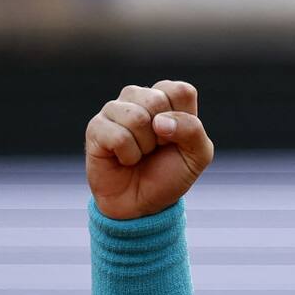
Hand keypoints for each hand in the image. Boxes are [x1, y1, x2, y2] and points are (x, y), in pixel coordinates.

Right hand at [85, 80, 213, 219]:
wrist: (142, 204)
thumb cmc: (170, 175)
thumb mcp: (197, 156)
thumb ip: (193, 130)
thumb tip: (158, 121)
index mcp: (167, 98)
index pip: (180, 91)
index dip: (184, 121)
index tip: (176, 139)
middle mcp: (139, 98)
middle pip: (157, 99)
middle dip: (163, 135)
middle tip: (156, 149)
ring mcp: (115, 110)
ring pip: (137, 117)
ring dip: (145, 146)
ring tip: (140, 154)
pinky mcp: (96, 127)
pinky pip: (118, 137)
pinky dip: (128, 156)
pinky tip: (124, 159)